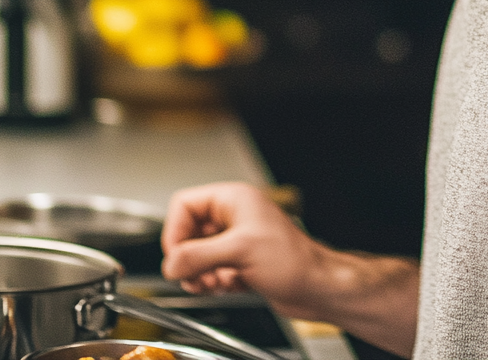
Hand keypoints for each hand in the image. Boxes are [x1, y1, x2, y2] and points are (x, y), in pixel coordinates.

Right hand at [162, 180, 420, 356]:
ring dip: (199, 274)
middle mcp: (233, 217)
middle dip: (188, 258)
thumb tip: (171, 263)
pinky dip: (213, 282)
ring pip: (198, 254)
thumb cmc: (293, 260)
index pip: (184, 205)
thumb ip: (198, 255)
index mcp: (233, 200)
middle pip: (188, 233)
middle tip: (194, 276)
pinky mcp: (240, 262)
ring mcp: (237, 240)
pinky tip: (228, 286)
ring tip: (212, 283)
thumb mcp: (240, 251)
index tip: (177, 257)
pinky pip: (211, 271)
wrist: (316, 287)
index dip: (175, 232)